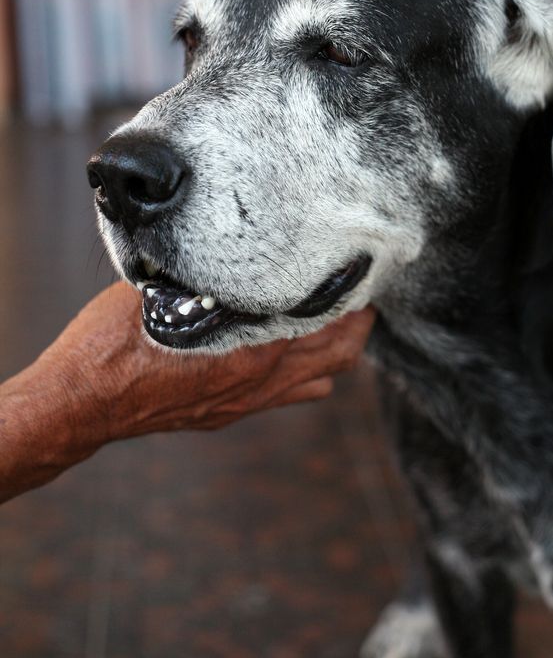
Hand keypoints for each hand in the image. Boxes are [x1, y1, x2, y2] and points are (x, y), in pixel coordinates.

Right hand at [38, 283, 374, 444]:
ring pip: (320, 379)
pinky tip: (300, 352)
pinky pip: (290, 395)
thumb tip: (231, 245)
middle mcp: (260, 379)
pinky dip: (308, 372)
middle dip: (357, 323)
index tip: (360, 268)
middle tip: (363, 293)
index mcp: (251, 346)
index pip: (323, 319)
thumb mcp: (165, 290)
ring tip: (342, 319)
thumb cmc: (114, 339)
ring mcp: (248, 401)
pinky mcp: (231, 412)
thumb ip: (209, 275)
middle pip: (339, 354)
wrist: (83, 400)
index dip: (348, 294)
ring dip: (336, 349)